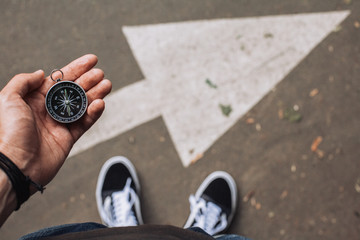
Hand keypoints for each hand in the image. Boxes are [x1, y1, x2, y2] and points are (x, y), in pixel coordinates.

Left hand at [0, 54, 111, 189]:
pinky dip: (94, 113)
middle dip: (89, 80)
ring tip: (107, 85)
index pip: (60, 79)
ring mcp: (59, 124)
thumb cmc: (8, 133)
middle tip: (100, 73)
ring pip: (82, 105)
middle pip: (74, 90)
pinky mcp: (69, 138)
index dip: (76, 68)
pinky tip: (100, 104)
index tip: (91, 60)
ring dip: (96, 94)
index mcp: (34, 98)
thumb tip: (41, 73)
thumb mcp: (7, 99)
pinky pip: (85, 122)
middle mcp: (48, 109)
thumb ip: (23, 81)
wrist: (16, 165)